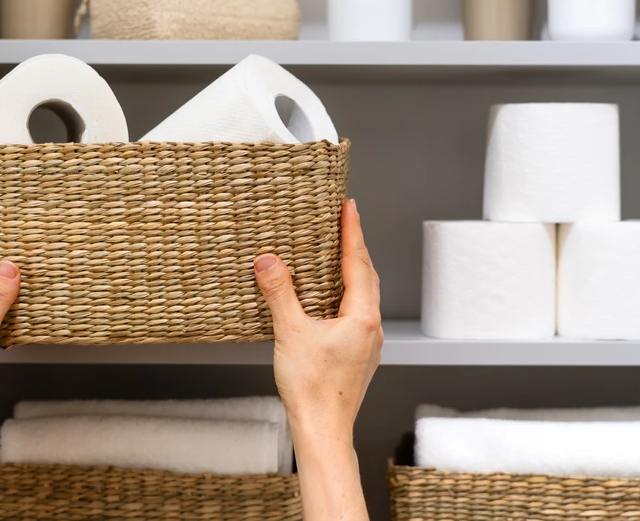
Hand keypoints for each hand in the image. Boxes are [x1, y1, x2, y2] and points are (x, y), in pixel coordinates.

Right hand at [254, 199, 380, 520]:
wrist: (323, 431)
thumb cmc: (312, 390)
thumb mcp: (290, 334)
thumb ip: (279, 294)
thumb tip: (268, 261)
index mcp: (362, 317)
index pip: (358, 262)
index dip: (352, 232)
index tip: (349, 208)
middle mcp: (371, 328)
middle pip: (367, 276)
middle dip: (355, 248)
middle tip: (345, 223)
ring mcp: (368, 344)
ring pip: (364, 296)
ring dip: (353, 272)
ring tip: (339, 255)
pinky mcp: (359, 356)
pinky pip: (358, 314)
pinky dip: (348, 296)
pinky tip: (331, 300)